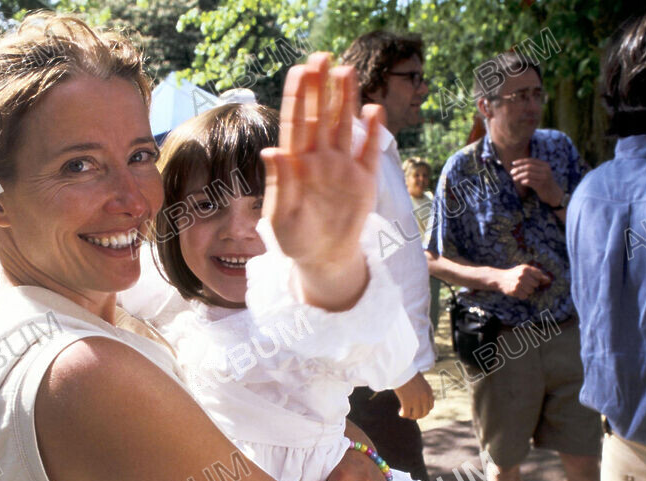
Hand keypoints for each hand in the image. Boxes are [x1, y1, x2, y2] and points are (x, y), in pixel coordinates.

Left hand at [263, 52, 381, 308]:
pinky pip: (368, 150)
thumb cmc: (296, 239)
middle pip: (320, 116)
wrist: (324, 258)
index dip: (298, 96)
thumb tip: (272, 150)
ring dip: (346, 99)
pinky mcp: (364, 179)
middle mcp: (319, 158)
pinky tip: (373, 110)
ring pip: (344, 125)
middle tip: (322, 56)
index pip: (296, 123)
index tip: (299, 69)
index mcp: (295, 164)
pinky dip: (372, 131)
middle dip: (321, 87)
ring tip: (346, 71)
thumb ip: (280, 183)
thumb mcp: (281, 216)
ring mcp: (342, 166)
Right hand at [394, 372, 433, 419]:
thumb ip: (420, 388)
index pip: (430, 406)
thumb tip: (416, 396)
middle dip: (417, 415)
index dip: (423, 410)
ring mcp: (416, 400)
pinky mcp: (407, 402)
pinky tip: (400, 411)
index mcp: (429, 391)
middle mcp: (425, 397)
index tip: (416, 409)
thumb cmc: (407, 371)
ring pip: (416, 415)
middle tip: (410, 413)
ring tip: (404, 412)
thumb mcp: (419, 380)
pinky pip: (406, 413)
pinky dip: (403, 414)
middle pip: (424, 413)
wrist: (401, 368)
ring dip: (410, 416)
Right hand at [492, 264, 551, 299]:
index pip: (540, 275)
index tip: (539, 280)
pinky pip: (525, 296)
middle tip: (525, 283)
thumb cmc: (515, 274)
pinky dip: (522, 295)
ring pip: (531, 291)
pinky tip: (517, 291)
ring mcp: (518, 283)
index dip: (540, 279)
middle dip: (532, 285)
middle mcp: (522, 275)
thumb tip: (548, 280)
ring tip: (521, 287)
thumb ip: (536, 273)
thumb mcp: (524, 270)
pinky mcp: (515, 290)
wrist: (500, 278)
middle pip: (536, 284)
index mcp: (526, 269)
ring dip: (527, 291)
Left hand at [509, 158, 562, 205]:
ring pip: (527, 174)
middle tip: (511, 172)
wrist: (553, 193)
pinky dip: (523, 181)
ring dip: (519, 176)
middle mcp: (545, 170)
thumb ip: (533, 168)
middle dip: (518, 169)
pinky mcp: (541, 185)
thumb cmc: (544, 182)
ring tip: (514, 178)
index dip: (521, 161)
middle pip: (528, 167)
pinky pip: (529, 182)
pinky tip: (521, 182)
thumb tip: (517, 166)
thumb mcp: (541, 173)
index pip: (530, 161)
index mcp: (545, 165)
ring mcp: (544, 178)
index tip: (513, 163)